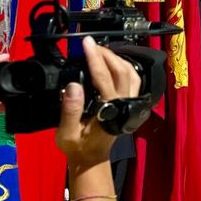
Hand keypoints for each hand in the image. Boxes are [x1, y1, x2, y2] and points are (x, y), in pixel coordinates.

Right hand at [57, 37, 139, 168]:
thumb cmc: (78, 146)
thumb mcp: (67, 132)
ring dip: (118, 58)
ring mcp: (130, 102)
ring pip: (132, 73)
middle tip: (91, 44)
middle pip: (122, 70)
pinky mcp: (131, 101)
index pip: (104, 77)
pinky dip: (124, 66)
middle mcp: (124, 103)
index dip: (95, 58)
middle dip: (107, 54)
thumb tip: (73, 85)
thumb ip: (70, 109)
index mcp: (110, 109)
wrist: (92, 157)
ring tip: (100, 50)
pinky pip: (134, 79)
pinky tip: (113, 62)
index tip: (87, 43)